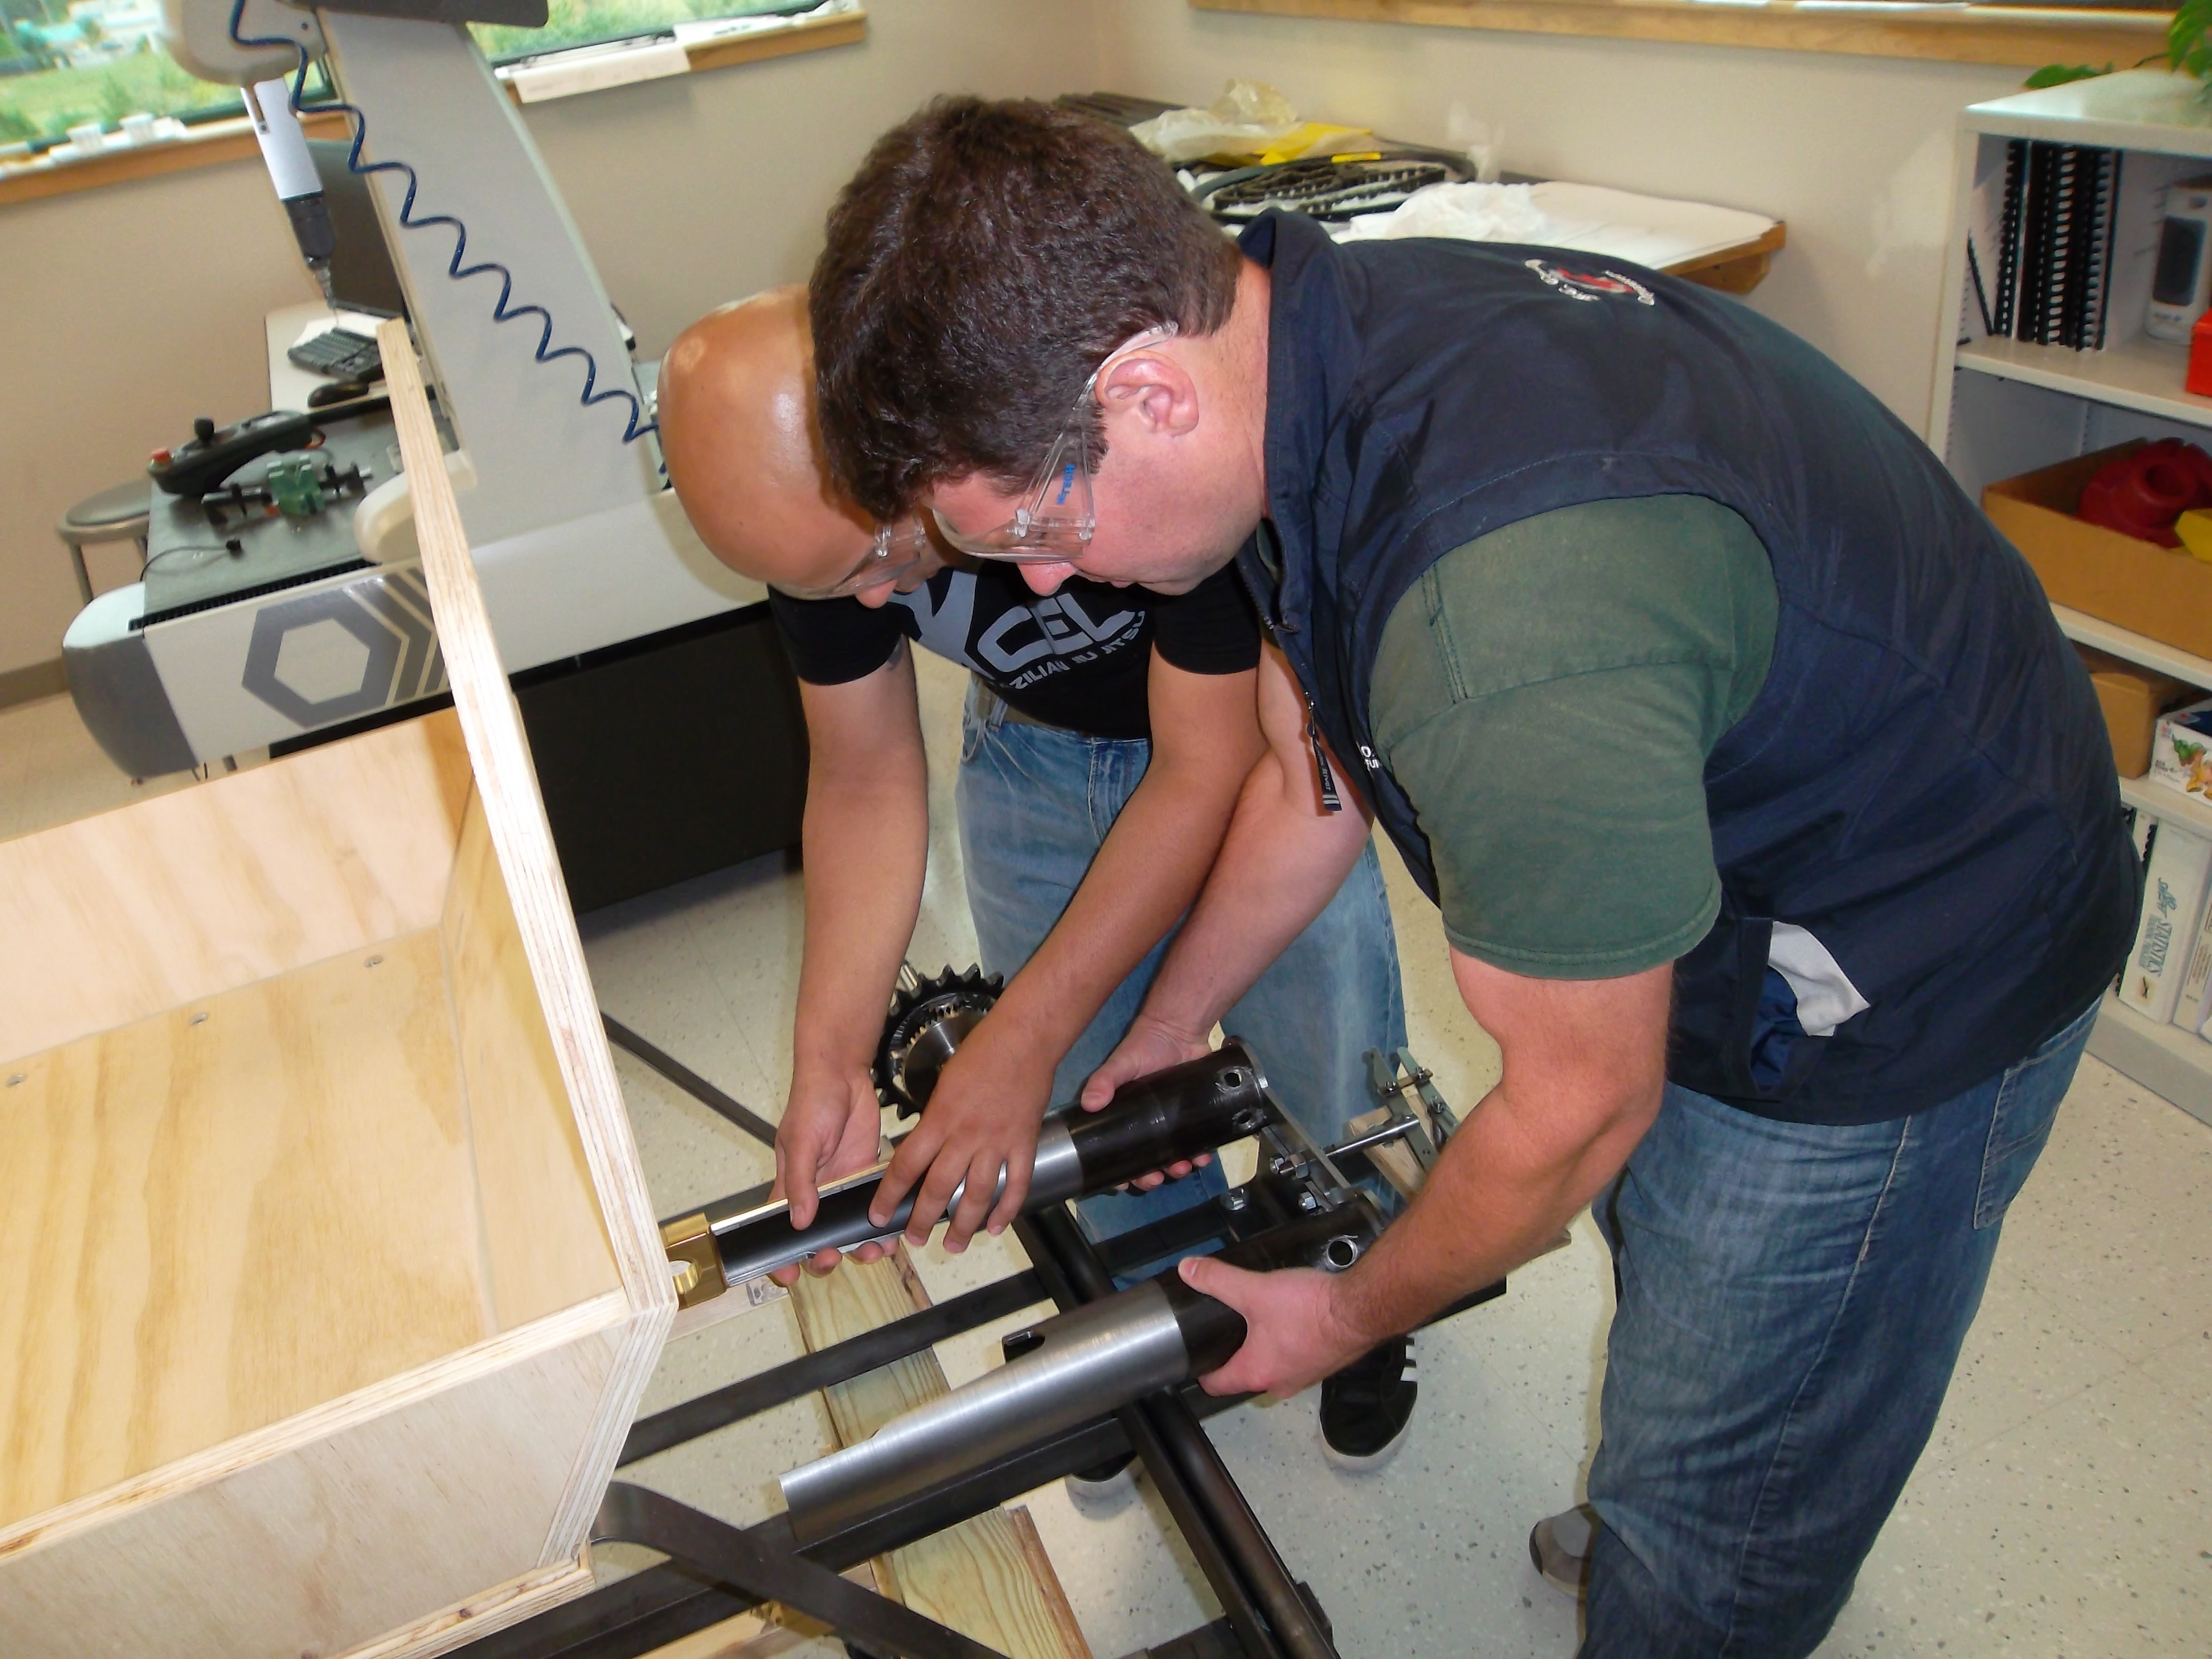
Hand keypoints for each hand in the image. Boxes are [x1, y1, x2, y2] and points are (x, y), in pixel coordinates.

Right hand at [769, 1064, 885, 1285]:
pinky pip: (874, 1209)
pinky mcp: (867, 1177)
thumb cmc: (812, 1104)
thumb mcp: (801, 1141)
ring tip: (873, 1252)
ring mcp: (842, 1188)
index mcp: (790, 1187)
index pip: (779, 1229)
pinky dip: (882, 1226)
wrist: (844, 1075)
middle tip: (834, 1258)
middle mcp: (816, 1193)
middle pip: (817, 1238)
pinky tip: (892, 1236)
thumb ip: (801, 1182)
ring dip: (859, 1246)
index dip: (781, 1256)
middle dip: (824, 1255)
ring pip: (849, 1229)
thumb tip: (800, 1223)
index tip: (788, 1275)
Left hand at [868, 1016, 1056, 1252]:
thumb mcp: (944, 1084)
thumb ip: (934, 1120)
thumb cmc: (981, 1054)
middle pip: (939, 1188)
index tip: (877, 1216)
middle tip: (914, 1240)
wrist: (1024, 1039)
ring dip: (964, 1225)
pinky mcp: (1024, 1143)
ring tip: (954, 1246)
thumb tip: (923, 1148)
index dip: (889, 1195)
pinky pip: (1015, 1184)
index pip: (907, 1165)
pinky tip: (997, 1227)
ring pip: (978, 1194)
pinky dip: (1007, 1209)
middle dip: (923, 1219)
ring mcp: (997, 1142)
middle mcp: (966, 1135)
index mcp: (940, 1119)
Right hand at [1082, 1013, 1215, 1189]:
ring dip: (1175, 1168)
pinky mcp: (1193, 1117)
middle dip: (1149, 1176)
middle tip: (1154, 1178)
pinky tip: (1202, 1156)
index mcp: (1123, 1118)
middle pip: (1145, 1161)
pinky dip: (1199, 1153)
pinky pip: (1196, 1142)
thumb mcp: (1120, 1063)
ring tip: (1182, 1167)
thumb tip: (1089, 1104)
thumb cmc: (1144, 1047)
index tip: (1122, 1183)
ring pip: (1171, 1157)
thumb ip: (1104, 1081)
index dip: (1118, 1172)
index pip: (1117, 1153)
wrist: (1180, 1030)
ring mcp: (1171, 1123)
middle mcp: (1146, 1126)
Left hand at [1176, 1256, 1375, 1397]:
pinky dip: (1288, 1344)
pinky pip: (1296, 1359)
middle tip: (1223, 1329)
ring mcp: (1305, 1377)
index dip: (1200, 1369)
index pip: (1215, 1384)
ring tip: (1255, 1321)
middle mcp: (1280, 1383)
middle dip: (1232, 1355)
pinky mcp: (1324, 1364)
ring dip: (1263, 1350)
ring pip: (1272, 1367)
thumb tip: (1187, 1270)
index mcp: (1257, 1373)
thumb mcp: (1255, 1290)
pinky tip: (1290, 1320)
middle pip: (1244, 1376)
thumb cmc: (1310, 1309)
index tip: (1194, 1354)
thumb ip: (1218, 1279)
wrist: (1361, 1310)